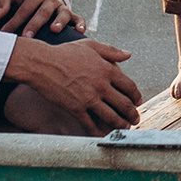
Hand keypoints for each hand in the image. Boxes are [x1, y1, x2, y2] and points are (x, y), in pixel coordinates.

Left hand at [0, 0, 75, 35]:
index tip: (4, 34)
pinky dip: (80, 24)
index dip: (13, 22)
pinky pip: (78, 18)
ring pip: (63, 13)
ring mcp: (61, 7)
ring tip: (54, 30)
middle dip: (34, 24)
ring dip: (59, 21)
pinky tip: (79, 32)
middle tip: (26, 37)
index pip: (24, 9)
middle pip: (43, 12)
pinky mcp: (70, 14)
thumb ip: (1, 3)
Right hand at [5, 35, 141, 133]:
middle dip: (132, 114)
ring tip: (125, 128)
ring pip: (111, 117)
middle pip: (124, 104)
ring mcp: (89, 98)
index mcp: (107, 70)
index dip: (137, 97)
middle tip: (135, 120)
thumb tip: (128, 54)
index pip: (130, 87)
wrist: (42, 64)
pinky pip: (91, 124)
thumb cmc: (65, 52)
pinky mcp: (76, 109)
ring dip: (121, 125)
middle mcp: (101, 85)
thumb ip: (111, 51)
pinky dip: (99, 131)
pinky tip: (104, 134)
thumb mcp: (90, 45)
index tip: (138, 102)